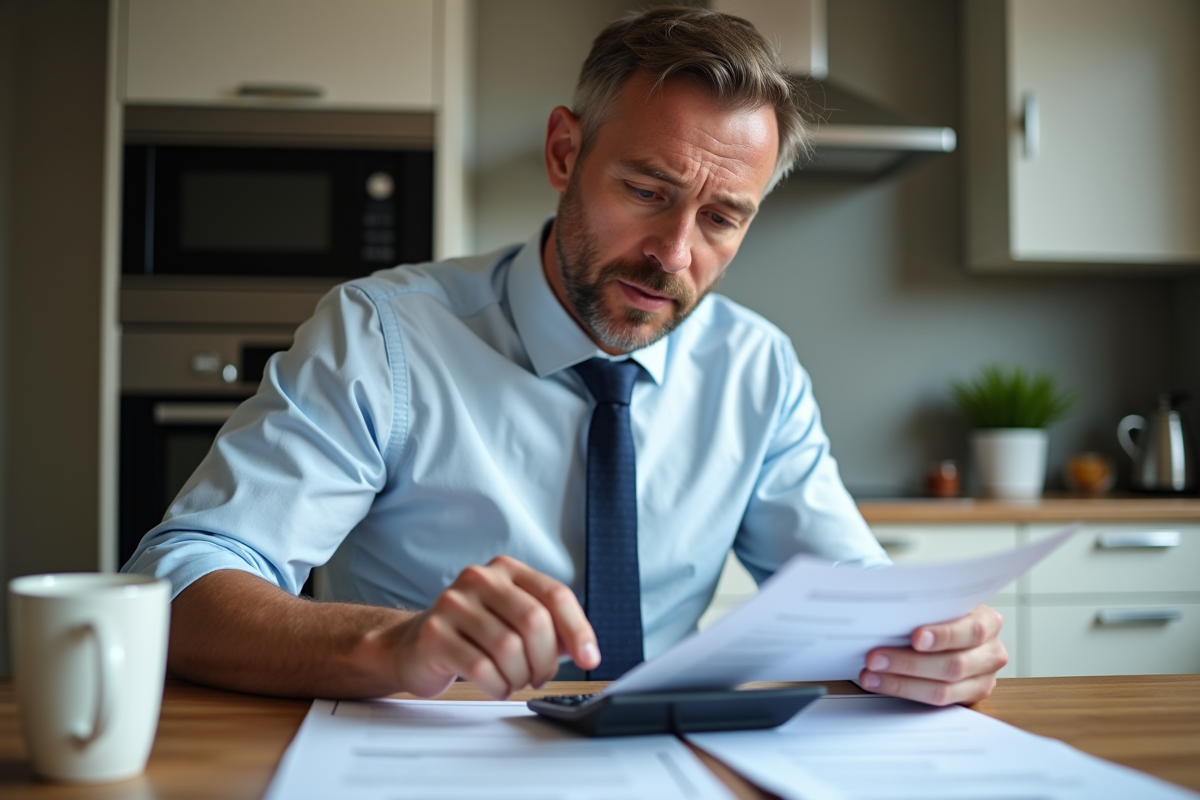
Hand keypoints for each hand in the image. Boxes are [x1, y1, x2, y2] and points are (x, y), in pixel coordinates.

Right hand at [391, 556, 598, 698]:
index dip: (579, 630)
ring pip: (508, 648)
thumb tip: (587, 650)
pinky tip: (496, 686)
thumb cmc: (472, 634)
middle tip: (540, 676)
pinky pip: (481, 668)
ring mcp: (453, 603)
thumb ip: (550, 628)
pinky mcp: (434, 633)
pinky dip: (498, 686)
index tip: (591, 658)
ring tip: (514, 680)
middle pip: (534, 621)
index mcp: (506, 569)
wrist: (411, 645)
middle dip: (545, 659)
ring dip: (520, 676)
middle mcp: (479, 578)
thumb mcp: (513, 620)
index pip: (555, 594)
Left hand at [858, 605, 1007, 705]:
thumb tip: (887, 613)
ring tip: (872, 675)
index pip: (971, 631)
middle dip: (909, 663)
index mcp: (989, 622)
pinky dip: (904, 692)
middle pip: (954, 665)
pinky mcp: (968, 698)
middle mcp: (991, 653)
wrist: (951, 630)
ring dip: (901, 682)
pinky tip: (881, 683)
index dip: (943, 636)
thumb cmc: (941, 614)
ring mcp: (982, 679)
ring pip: (943, 690)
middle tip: (875, 658)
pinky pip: (936, 703)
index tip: (916, 638)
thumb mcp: (941, 605)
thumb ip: (925, 610)